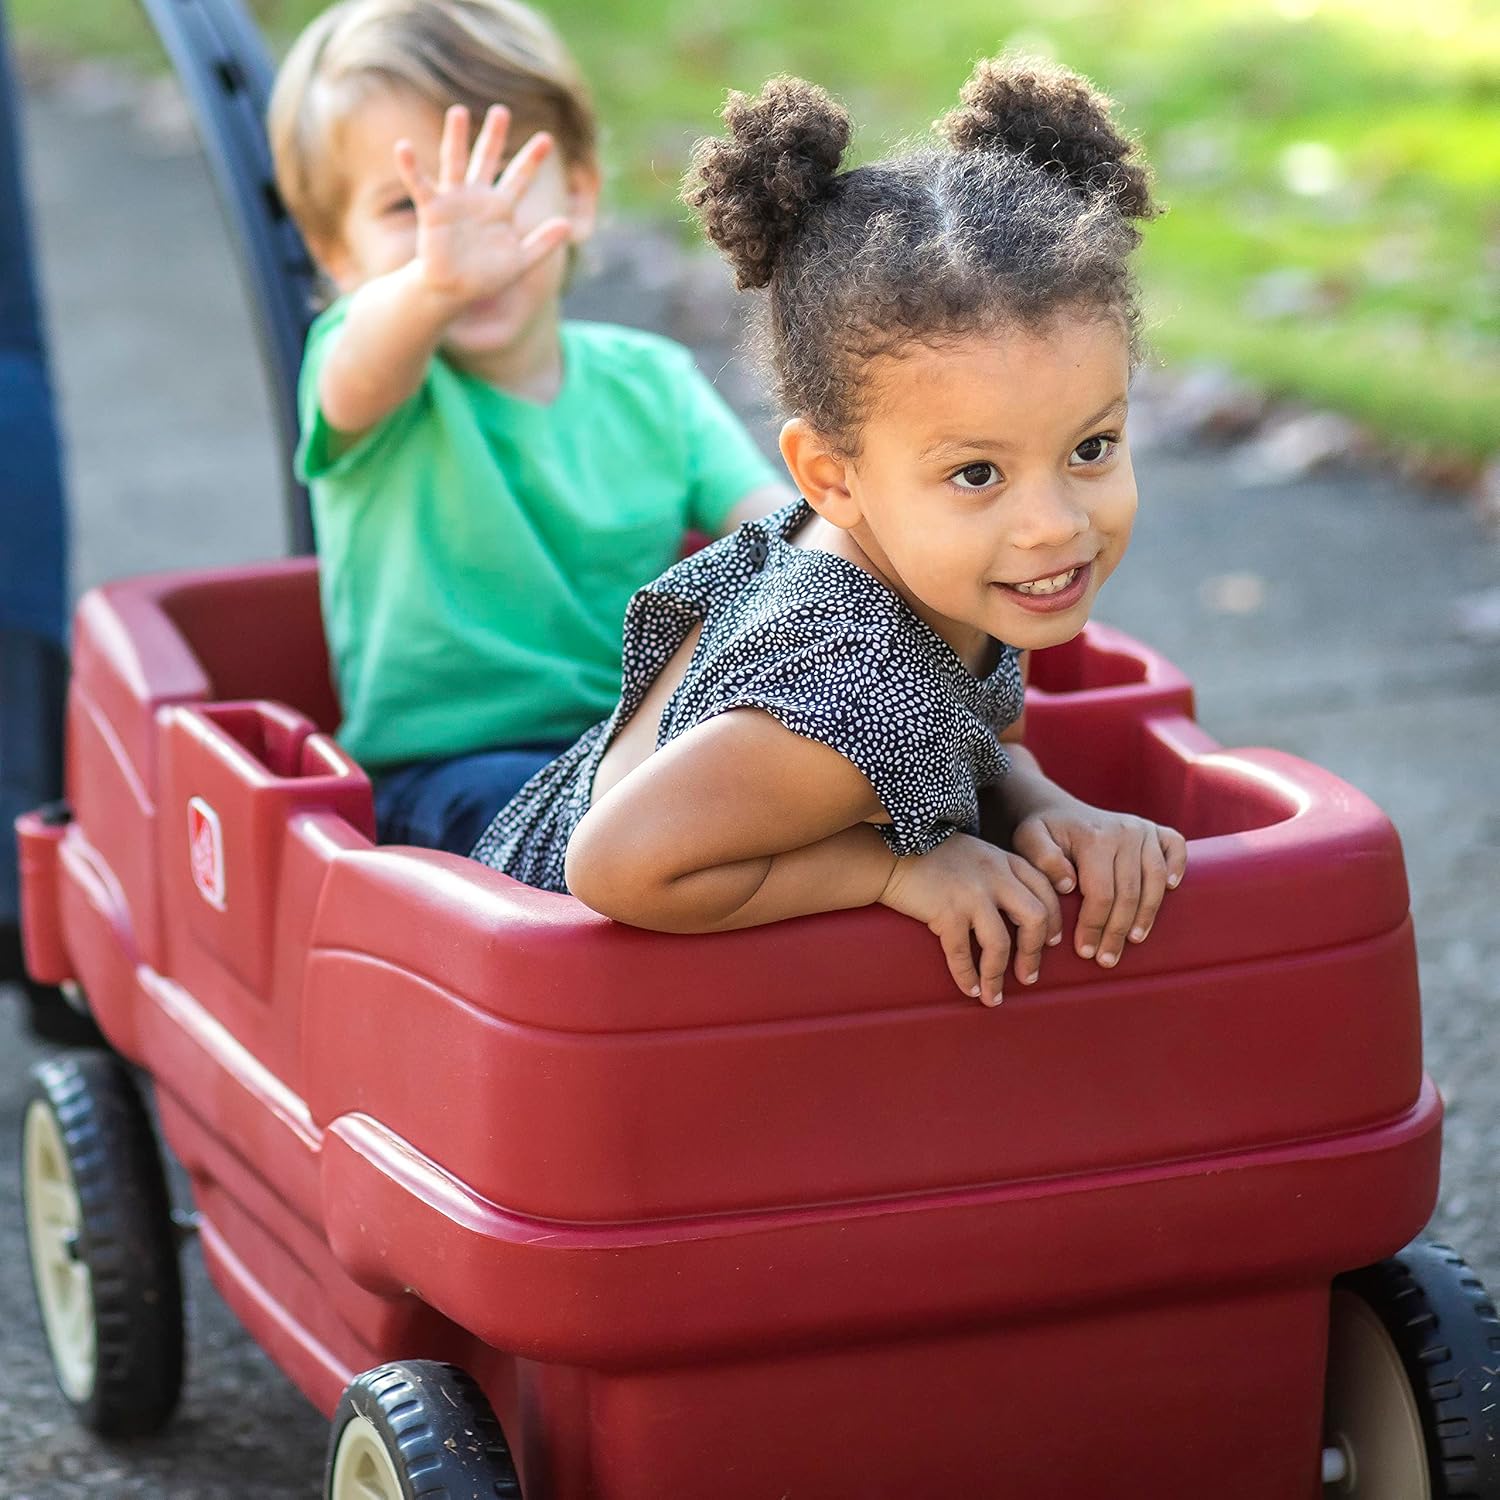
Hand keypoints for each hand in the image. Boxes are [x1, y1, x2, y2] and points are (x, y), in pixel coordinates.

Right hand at [394, 103, 573, 306]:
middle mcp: (478, 197)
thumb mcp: (520, 261)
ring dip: (456, 138)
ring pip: (455, 162)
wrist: (454, 291)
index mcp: (501, 208)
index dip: (532, 160)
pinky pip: (421, 185)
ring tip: (458, 112)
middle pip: (487, 159)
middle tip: (501, 111)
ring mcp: (454, 201)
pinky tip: (403, 147)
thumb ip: (543, 243)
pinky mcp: (432, 210)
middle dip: (494, 137)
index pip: (520, 177)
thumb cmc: (486, 276)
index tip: (547, 138)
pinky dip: (411, 167)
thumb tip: (568, 225)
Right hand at [879, 833, 1062, 1007]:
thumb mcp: (975, 854)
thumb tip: (1017, 909)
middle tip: (1029, 976)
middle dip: (1035, 952)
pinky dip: (968, 977)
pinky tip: (970, 989)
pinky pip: (963, 954)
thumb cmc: (929, 857)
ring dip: (999, 975)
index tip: (1052, 942)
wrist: (889, 854)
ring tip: (995, 996)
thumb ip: (998, 872)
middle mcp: (994, 875)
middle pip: (1035, 917)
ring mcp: (971, 893)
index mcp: (1004, 860)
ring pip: (1000, 943)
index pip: (1045, 891)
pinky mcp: (946, 911)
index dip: (1055, 920)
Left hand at [1010, 797, 1186, 969]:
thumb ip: (1042, 860)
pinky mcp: (1155, 829)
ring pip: (1154, 879)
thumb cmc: (1041, 832)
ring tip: (1134, 940)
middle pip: (1129, 892)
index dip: (1094, 926)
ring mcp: (1142, 829)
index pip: (1101, 893)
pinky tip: (1171, 889)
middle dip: (1117, 931)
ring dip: (1147, 914)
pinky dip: (1177, 867)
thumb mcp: (1028, 840)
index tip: (1085, 951)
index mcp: (1093, 838)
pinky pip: (1175, 846)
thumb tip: (1069, 884)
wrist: (1055, 809)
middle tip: (1107, 959)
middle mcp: (1123, 831)